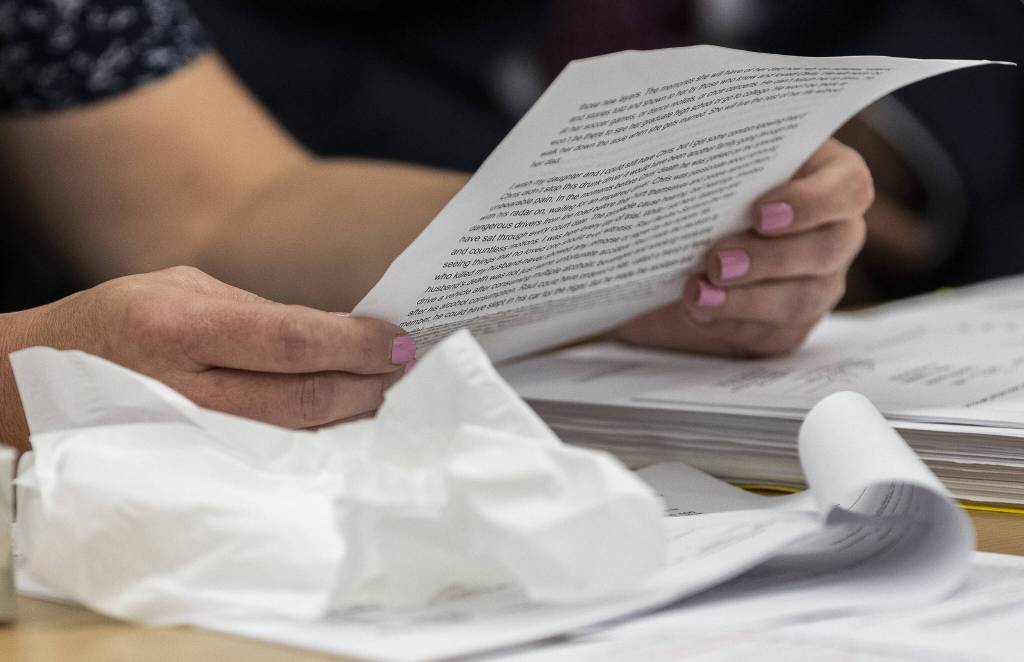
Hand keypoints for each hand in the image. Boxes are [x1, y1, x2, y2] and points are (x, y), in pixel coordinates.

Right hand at [4, 267, 413, 446]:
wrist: (35, 385)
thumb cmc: (117, 322)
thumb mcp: (180, 288)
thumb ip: (257, 311)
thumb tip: (335, 333)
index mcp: (181, 328)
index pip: (293, 339)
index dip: (356, 343)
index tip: (398, 341)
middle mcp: (186, 390)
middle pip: (305, 398)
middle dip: (369, 385)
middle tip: (407, 370)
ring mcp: (190, 438)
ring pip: (295, 437)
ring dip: (354, 418)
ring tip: (389, 396)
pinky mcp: (193, 466)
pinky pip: (272, 459)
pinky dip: (318, 442)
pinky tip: (346, 426)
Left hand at [613, 138, 872, 356]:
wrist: (677, 249)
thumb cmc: (704, 192)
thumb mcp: (707, 169)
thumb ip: (712, 163)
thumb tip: (688, 168)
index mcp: (826, 179)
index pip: (849, 187)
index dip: (811, 202)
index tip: (759, 213)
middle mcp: (834, 232)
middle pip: (827, 249)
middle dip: (769, 259)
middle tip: (718, 262)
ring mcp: (819, 283)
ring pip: (802, 299)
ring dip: (746, 300)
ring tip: (697, 293)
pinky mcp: (791, 325)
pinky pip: (775, 333)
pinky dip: (731, 324)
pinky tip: (698, 312)